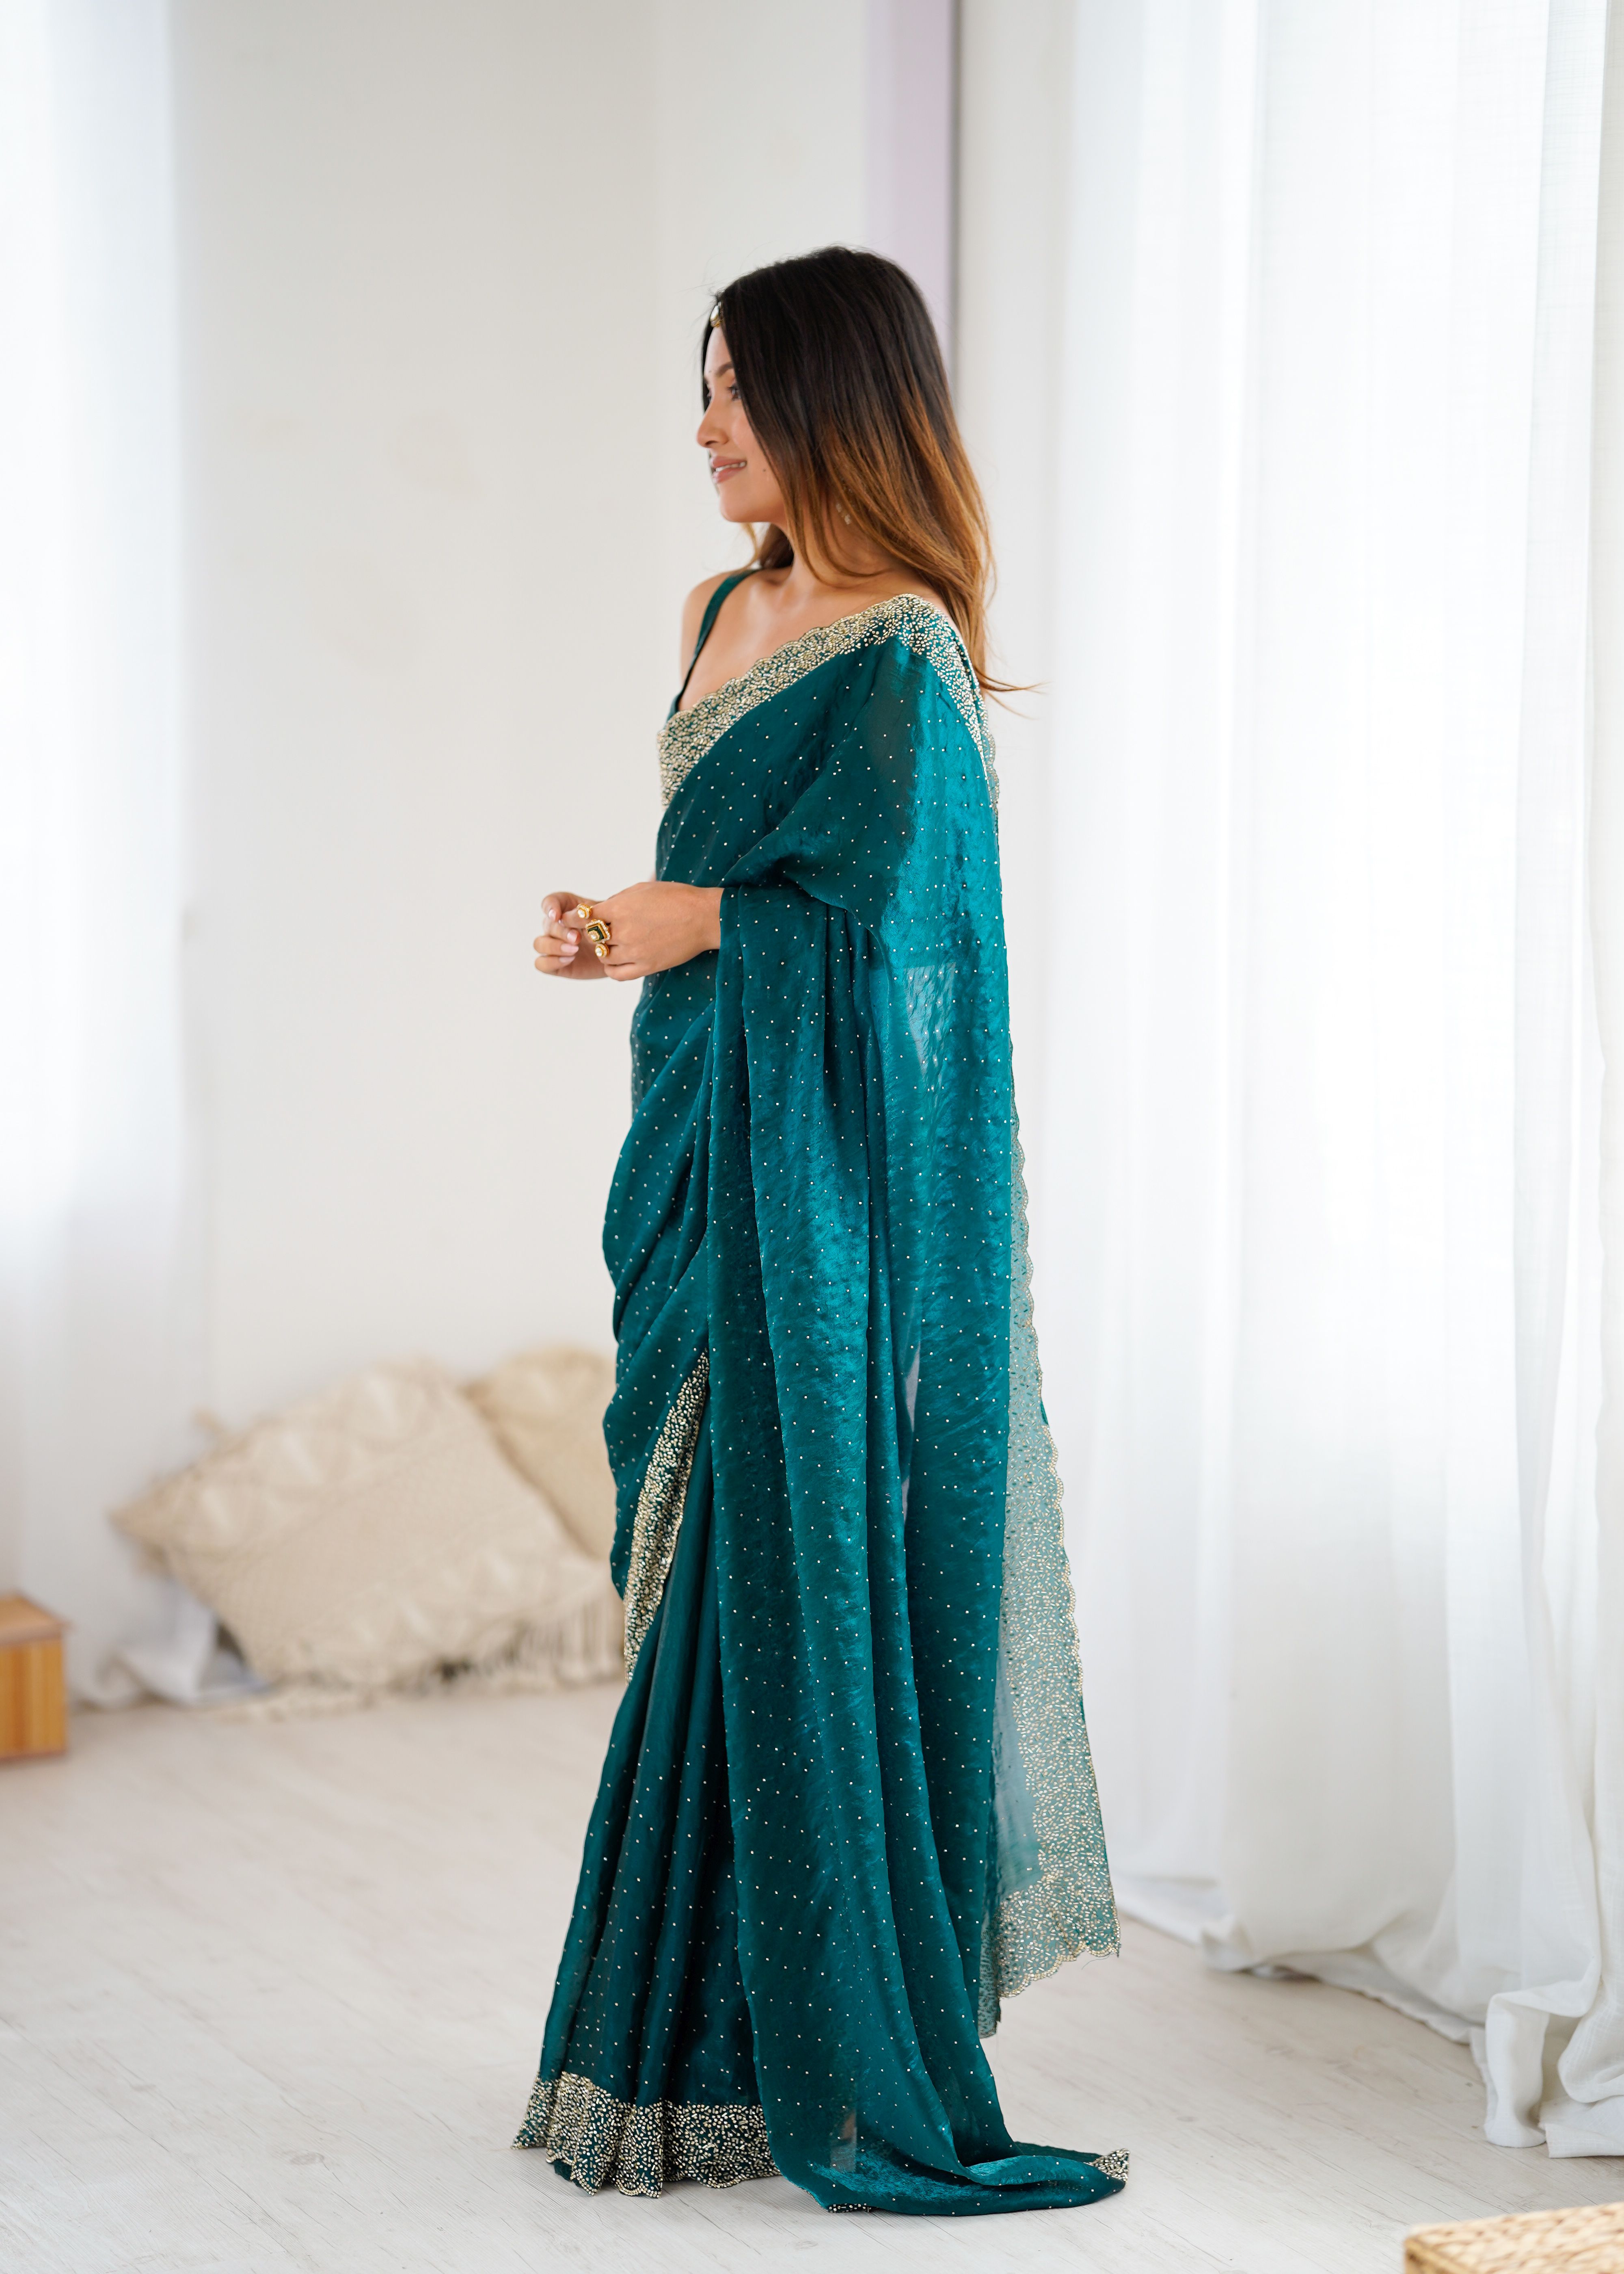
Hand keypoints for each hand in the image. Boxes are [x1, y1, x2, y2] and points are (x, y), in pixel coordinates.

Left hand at [533, 882, 721, 981]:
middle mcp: (623, 931)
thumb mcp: (641, 889)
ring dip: (603, 950)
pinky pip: (617, 973)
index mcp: (619, 908)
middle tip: (598, 931)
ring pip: (603, 956)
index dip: (572, 920)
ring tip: (613, 944)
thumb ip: (617, 900)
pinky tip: (616, 960)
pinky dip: (611, 967)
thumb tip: (600, 909)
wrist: (703, 917)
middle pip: (592, 938)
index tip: (570, 920)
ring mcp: (634, 951)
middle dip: (592, 934)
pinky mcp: (646, 966)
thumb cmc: (675, 897)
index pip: (582, 918)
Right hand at [534, 893, 607, 978]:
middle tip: (577, 938)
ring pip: (539, 943)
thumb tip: (583, 912)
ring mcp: (553, 945)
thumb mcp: (606, 918)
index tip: (557, 916)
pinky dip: (551, 962)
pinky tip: (569, 960)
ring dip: (554, 946)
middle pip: (547, 925)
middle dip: (561, 931)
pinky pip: (541, 963)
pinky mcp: (554, 964)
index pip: (550, 902)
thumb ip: (593, 913)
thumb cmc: (611, 931)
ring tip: (574, 950)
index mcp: (566, 909)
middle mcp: (555, 926)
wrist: (617, 954)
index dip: (550, 907)